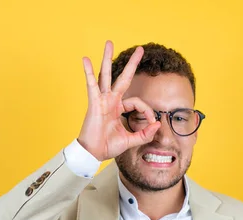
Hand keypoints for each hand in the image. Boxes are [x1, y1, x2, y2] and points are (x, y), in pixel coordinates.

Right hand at [78, 41, 160, 160]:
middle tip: (140, 49)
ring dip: (107, 58)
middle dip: (132, 64)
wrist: (93, 153)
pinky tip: (85, 59)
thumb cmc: (107, 146)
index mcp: (118, 109)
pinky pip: (91, 84)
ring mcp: (102, 100)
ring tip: (109, 43)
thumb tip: (157, 125)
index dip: (147, 110)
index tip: (152, 122)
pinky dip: (88, 72)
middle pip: (122, 77)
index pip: (137, 102)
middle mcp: (111, 101)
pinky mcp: (94, 103)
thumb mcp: (131, 140)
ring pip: (106, 75)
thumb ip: (144, 134)